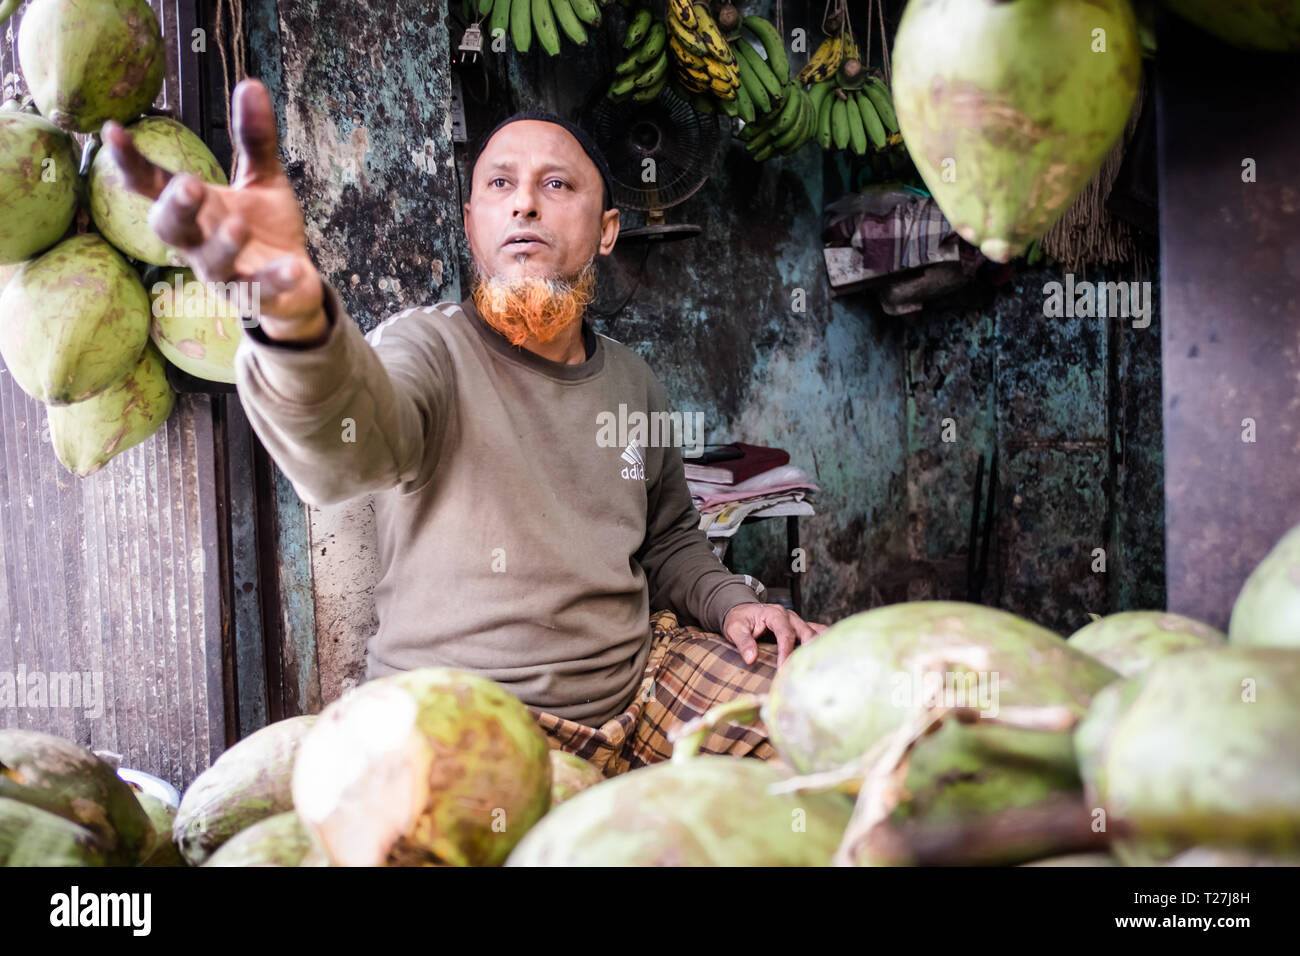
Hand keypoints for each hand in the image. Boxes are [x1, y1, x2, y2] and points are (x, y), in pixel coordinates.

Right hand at [101, 78, 325, 342]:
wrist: (295, 286)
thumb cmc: (267, 230)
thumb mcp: (262, 179)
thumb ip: (254, 139)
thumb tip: (251, 83)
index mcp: (195, 209)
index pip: (151, 185)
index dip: (130, 162)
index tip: (112, 130)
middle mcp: (198, 243)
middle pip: (169, 229)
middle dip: (175, 208)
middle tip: (188, 184)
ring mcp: (224, 274)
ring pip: (212, 264)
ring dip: (223, 244)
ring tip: (239, 223)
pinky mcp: (256, 297)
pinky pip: (261, 291)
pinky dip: (276, 279)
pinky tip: (294, 266)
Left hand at [721, 603, 827, 668]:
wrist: (742, 611)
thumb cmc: (739, 620)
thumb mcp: (735, 629)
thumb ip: (743, 642)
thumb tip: (751, 658)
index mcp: (774, 614)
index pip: (785, 633)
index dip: (786, 652)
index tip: (783, 669)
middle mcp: (790, 617)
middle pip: (806, 632)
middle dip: (808, 651)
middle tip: (806, 670)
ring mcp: (797, 622)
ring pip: (815, 633)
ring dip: (819, 646)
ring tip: (824, 664)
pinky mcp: (800, 628)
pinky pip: (817, 632)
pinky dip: (824, 641)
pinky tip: (829, 655)